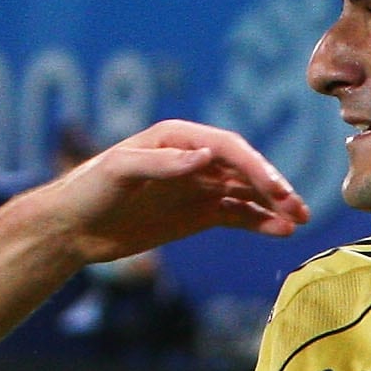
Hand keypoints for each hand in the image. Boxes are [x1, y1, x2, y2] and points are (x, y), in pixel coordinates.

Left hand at [41, 119, 307, 262]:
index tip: (274, 189)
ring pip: (246, 194)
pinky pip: (236, 216)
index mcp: (177, 138)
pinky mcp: (196, 214)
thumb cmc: (89, 190)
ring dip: (273, 206)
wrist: (71, 228)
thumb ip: (163, 163)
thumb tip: (205, 157)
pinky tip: (280, 232)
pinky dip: (259, 223)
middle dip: (273, 187)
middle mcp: (193, 159)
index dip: (254, 167)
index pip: (227, 148)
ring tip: (298, 222)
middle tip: (297, 207)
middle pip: (244, 169)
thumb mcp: (120, 171)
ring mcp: (198, 187)